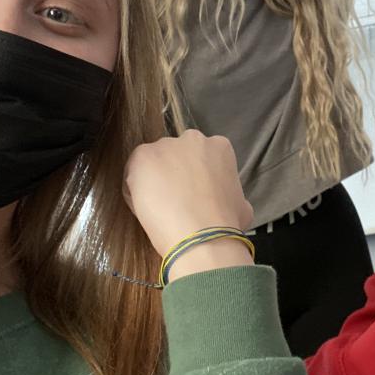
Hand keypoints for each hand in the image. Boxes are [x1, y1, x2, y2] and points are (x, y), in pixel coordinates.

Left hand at [124, 130, 253, 279]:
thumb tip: (227, 203)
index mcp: (219, 147)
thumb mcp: (241, 205)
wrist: (202, 235)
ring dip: (153, 181)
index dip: (195, 178)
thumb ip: (230, 194)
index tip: (193, 196)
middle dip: (174, 174)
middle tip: (175, 201)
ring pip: (154, 163)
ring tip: (159, 210)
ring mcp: (166, 145)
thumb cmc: (226, 223)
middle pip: (176, 155)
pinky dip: (136, 191)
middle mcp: (193, 139)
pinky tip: (147, 210)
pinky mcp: (142, 156)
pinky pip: (134, 173)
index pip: (201, 158)